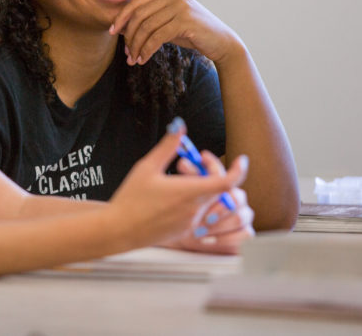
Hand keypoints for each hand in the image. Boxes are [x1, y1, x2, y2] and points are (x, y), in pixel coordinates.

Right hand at [105, 125, 248, 248]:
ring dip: (206, 188)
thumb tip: (179, 127)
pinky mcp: (186, 233)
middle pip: (220, 189)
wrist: (120, 230)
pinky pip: (202, 215)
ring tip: (185, 179)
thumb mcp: (147, 167)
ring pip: (211, 202)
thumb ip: (168, 146)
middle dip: (214, 172)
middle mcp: (196, 209)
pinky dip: (198, 202)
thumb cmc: (131, 199)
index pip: (228, 182)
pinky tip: (178, 196)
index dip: (239, 170)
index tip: (241, 160)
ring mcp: (192, 223)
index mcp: (190, 192)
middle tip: (197, 162)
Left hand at [108, 0, 240, 65]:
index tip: (113, 32)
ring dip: (136, 46)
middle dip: (129, 35)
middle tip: (126, 54)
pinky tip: (143, 59)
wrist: (221, 43)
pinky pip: (157, 36)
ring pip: (146, 27)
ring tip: (133, 60)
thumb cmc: (192, 35)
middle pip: (139, 15)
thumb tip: (120, 27)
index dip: (122, 17)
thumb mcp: (168, 24)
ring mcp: (180, 6)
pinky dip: (147, 49)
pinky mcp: (185, 21)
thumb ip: (149, 21)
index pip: (137, 2)